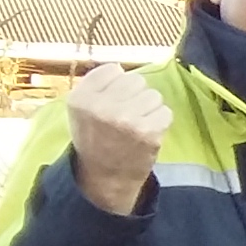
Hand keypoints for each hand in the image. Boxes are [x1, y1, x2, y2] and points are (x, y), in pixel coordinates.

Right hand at [66, 64, 170, 212]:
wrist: (105, 177)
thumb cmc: (95, 139)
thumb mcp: (81, 110)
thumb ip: (95, 85)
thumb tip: (119, 67)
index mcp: (81, 99)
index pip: (113, 70)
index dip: (117, 84)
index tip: (112, 100)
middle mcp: (101, 107)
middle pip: (136, 80)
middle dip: (135, 95)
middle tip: (126, 115)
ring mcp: (125, 120)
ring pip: (153, 95)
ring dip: (149, 108)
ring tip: (136, 124)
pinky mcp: (148, 132)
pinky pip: (165, 112)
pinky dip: (160, 121)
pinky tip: (147, 133)